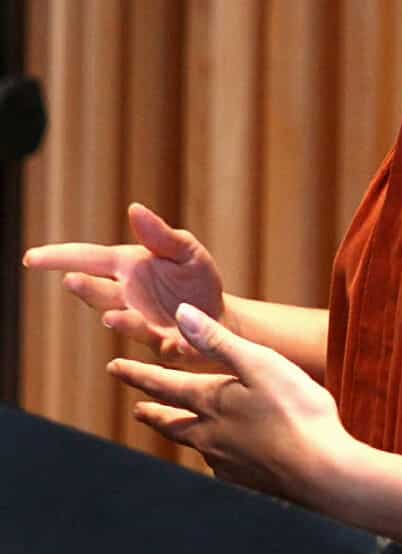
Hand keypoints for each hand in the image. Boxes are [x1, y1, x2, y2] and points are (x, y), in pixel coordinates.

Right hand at [22, 203, 226, 369]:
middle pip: (102, 293)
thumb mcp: (185, 250)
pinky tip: (175, 345)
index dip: (59, 258)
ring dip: (122, 321)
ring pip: (128, 322)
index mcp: (130, 267)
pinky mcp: (167, 345)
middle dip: (87, 289)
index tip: (30, 258)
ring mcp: (144, 323)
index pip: (88, 259)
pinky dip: (171, 346)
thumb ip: (162, 234)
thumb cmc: (197, 279)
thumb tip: (134, 208)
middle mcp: (129, 297)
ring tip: (113, 316)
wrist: (219, 317)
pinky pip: (166, 346)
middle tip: (72, 280)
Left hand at [107, 304, 358, 505]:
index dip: (138, 375)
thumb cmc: (296, 410)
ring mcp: (227, 462)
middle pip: (171, 422)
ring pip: (195, 445)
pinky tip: (225, 455)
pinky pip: (219, 464)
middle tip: (137, 409)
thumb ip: (218, 341)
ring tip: (180, 429)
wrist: (321, 471)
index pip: (164, 385)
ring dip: (181, 433)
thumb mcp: (259, 363)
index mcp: (212, 402)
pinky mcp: (247, 481)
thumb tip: (180, 314)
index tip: (114, 367)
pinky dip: (213, 454)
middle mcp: (210, 436)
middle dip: (152, 412)